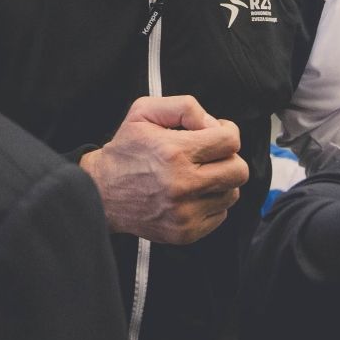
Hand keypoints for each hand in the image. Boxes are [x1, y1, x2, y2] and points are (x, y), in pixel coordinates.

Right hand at [80, 95, 248, 244]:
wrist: (101, 193)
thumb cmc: (124, 151)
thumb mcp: (144, 111)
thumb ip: (184, 107)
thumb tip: (213, 124)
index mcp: (174, 152)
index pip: (230, 141)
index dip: (226, 131)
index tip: (214, 133)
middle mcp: (182, 185)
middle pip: (239, 170)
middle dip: (229, 157)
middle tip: (211, 154)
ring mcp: (185, 213)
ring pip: (232, 193)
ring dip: (221, 180)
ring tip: (199, 174)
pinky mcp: (185, 233)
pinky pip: (220, 214)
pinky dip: (211, 201)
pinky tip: (192, 193)